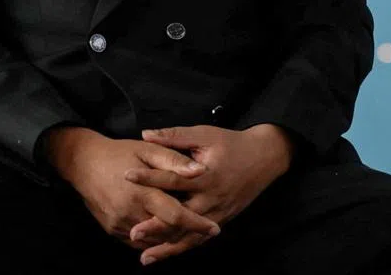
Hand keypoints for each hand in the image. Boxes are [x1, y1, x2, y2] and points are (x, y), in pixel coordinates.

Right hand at [44, 126, 220, 248]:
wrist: (83, 163)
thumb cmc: (119, 153)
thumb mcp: (146, 149)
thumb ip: (173, 160)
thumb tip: (199, 170)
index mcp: (142, 193)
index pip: (176, 216)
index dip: (197, 224)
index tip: (215, 228)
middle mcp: (131, 213)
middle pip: (167, 232)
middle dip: (188, 233)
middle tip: (205, 229)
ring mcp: (120, 224)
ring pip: (154, 240)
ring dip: (172, 237)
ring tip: (189, 230)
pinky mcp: (112, 230)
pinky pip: (139, 242)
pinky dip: (154, 238)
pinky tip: (164, 230)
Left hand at [127, 124, 294, 265]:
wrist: (264, 158)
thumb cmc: (231, 143)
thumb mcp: (203, 134)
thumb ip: (174, 136)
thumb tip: (145, 134)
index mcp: (205, 175)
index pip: (172, 178)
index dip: (149, 177)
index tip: (126, 177)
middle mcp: (211, 199)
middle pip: (180, 216)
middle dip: (156, 226)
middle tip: (133, 233)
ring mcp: (217, 213)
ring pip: (189, 235)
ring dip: (168, 247)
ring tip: (145, 257)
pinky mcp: (221, 221)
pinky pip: (200, 239)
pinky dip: (183, 248)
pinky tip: (168, 254)